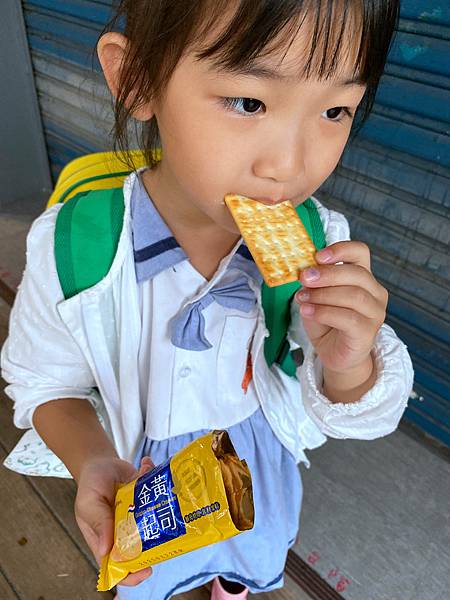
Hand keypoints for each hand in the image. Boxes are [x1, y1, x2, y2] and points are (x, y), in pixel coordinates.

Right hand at [75, 455, 154, 585]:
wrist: (99, 462)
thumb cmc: (90, 485)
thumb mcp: (89, 503)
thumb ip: (99, 522)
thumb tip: (106, 550)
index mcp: (105, 539)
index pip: (117, 566)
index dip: (131, 574)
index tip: (146, 570)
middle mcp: (123, 531)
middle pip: (143, 547)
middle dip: (156, 537)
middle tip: (163, 521)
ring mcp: (137, 515)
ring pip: (154, 520)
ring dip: (158, 503)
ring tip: (157, 487)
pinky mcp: (146, 499)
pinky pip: (156, 493)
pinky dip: (154, 476)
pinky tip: (146, 465)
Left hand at [295, 241, 387, 373]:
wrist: (334, 354)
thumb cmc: (326, 323)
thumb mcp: (316, 297)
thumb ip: (314, 283)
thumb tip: (304, 271)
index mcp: (363, 277)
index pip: (360, 252)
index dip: (341, 249)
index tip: (318, 255)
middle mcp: (374, 292)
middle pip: (357, 274)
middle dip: (327, 274)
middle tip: (304, 278)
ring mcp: (374, 313)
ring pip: (354, 295)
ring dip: (323, 295)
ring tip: (302, 298)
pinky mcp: (368, 332)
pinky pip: (349, 318)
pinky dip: (325, 312)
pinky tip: (308, 311)